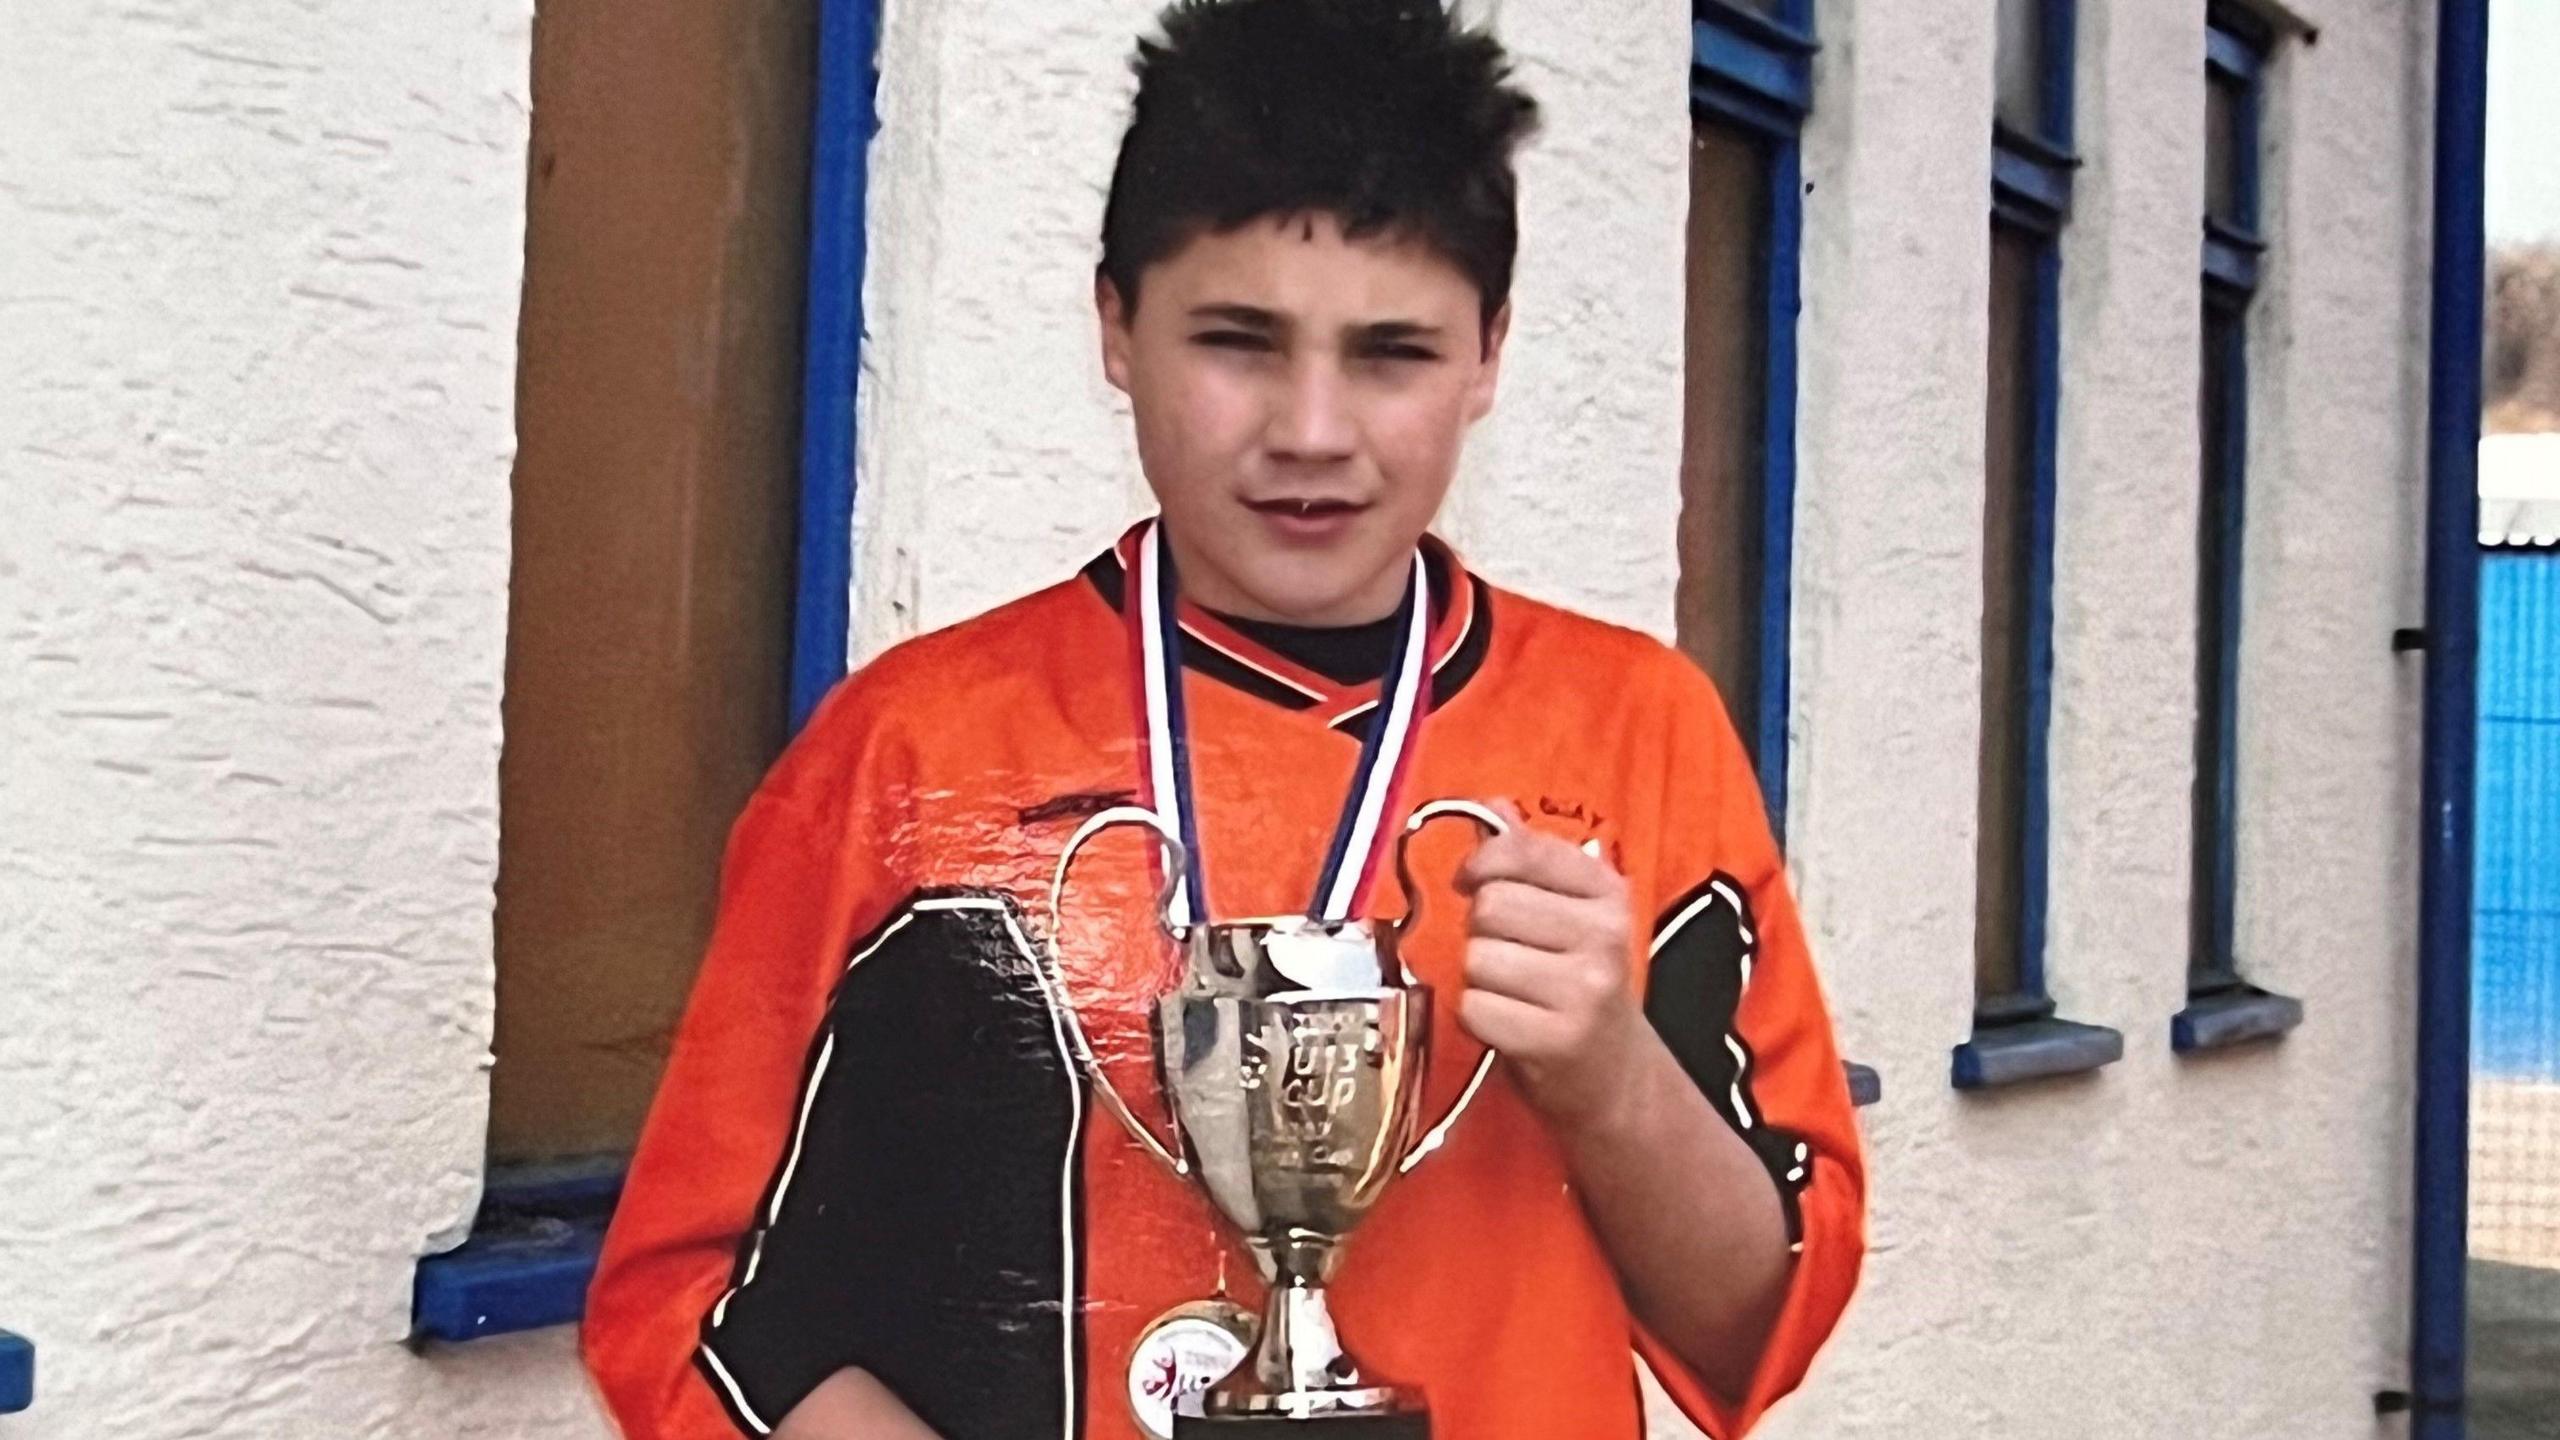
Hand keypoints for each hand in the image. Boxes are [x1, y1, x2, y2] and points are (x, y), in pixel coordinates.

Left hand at [1453, 800, 1646, 1126]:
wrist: (1617, 1081)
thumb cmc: (1580, 991)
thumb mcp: (1571, 917)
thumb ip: (1530, 860)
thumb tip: (1491, 805)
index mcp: (1607, 892)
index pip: (1521, 849)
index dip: (1481, 864)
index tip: (1473, 882)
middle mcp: (1605, 935)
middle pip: (1490, 906)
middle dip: (1482, 933)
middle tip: (1512, 960)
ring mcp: (1585, 988)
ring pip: (1477, 957)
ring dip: (1480, 980)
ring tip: (1515, 995)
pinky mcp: (1559, 1038)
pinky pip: (1475, 1008)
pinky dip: (1479, 1020)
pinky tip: (1511, 1025)